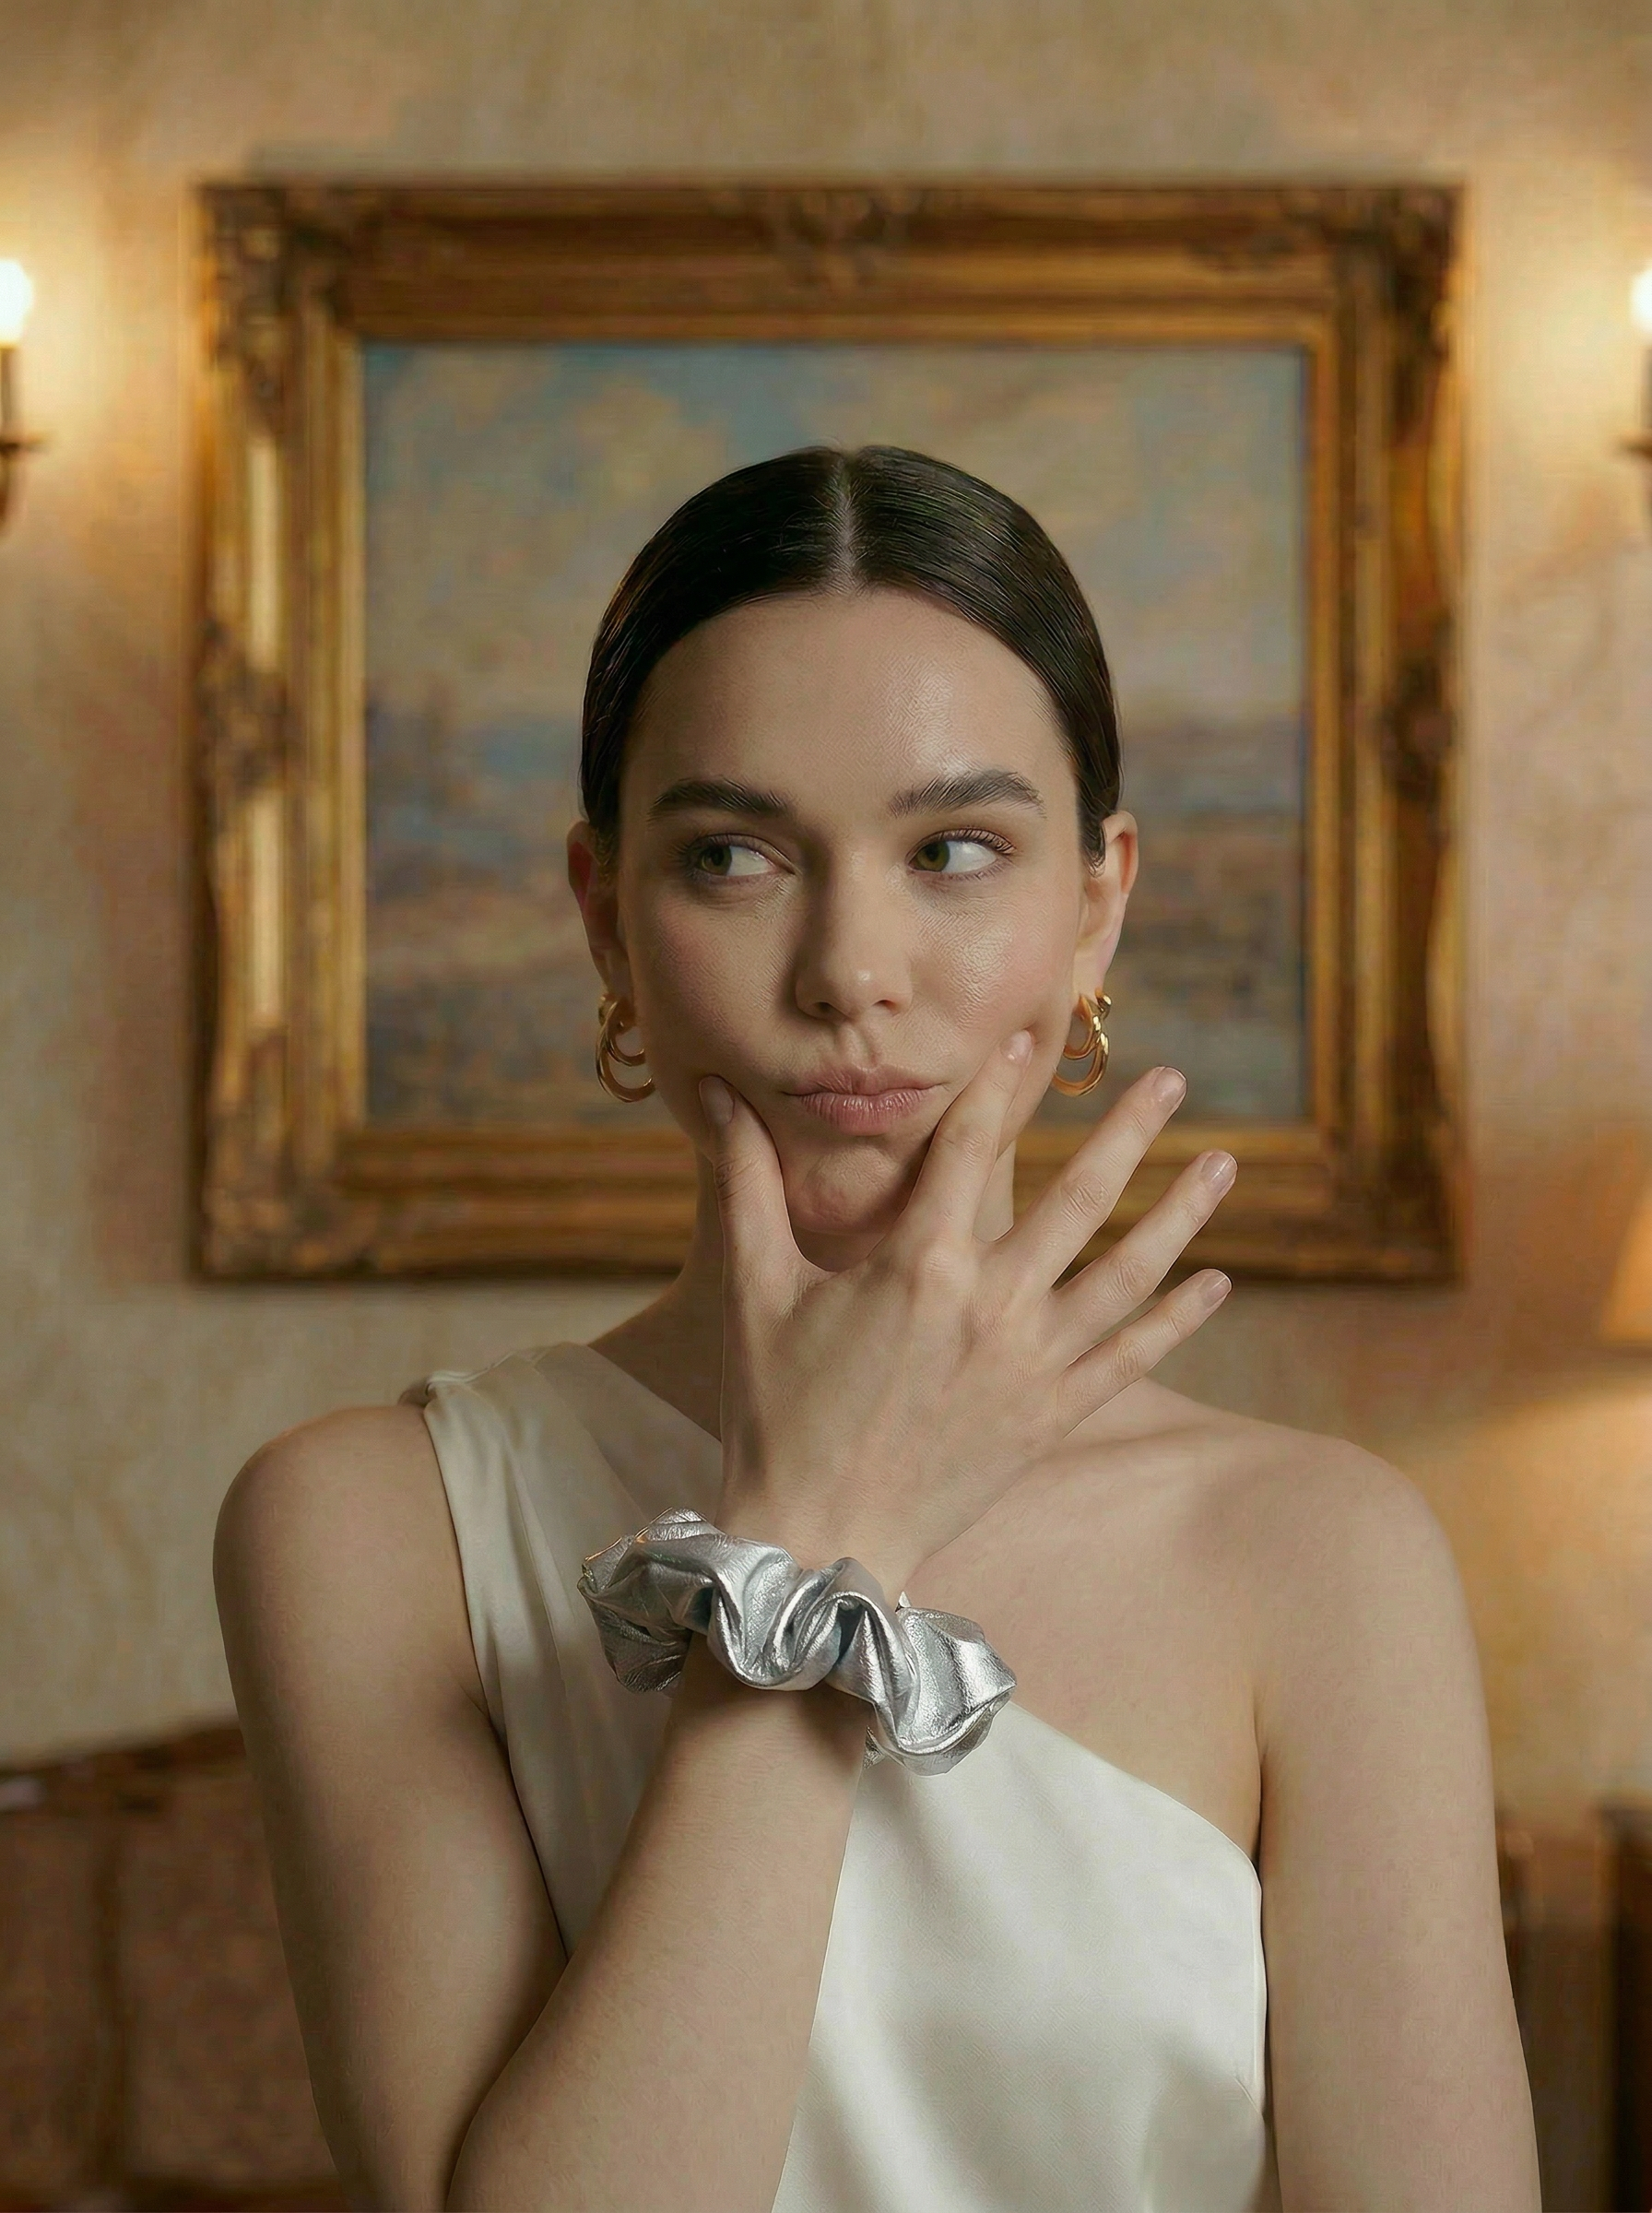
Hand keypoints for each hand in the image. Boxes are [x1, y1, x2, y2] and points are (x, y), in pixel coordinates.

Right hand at [698, 1035, 1233, 1594]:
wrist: (816, 1537)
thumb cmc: (775, 1412)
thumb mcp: (754, 1290)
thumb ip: (746, 1183)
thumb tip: (713, 1095)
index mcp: (917, 1263)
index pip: (969, 1147)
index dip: (998, 1085)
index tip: (1030, 1037)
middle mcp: (990, 1304)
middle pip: (1080, 1197)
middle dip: (1131, 1131)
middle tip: (1173, 1078)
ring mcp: (1030, 1363)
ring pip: (1126, 1273)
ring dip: (1179, 1214)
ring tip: (1223, 1164)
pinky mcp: (1049, 1416)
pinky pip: (1130, 1358)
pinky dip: (1177, 1320)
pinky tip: (1217, 1282)